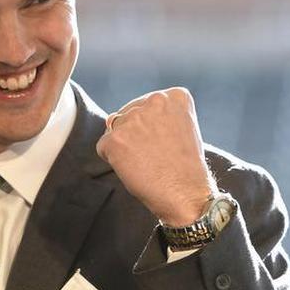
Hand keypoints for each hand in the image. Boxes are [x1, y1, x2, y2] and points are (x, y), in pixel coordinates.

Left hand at [95, 87, 216, 226]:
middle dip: (135, 135)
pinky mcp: (114, 139)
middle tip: (155, 156)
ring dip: (124, 146)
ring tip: (146, 162)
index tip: (166, 143)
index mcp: (174, 96)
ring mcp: (132, 118)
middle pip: (128, 114)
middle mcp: (154, 100)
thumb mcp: (182, 128)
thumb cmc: (185, 168)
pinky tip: (134, 169)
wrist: (185, 194)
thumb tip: (120, 117)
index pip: (147, 105)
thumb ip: (160, 115)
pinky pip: (104, 147)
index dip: (153, 128)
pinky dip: (114, 160)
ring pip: (115, 129)